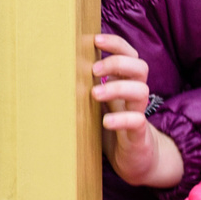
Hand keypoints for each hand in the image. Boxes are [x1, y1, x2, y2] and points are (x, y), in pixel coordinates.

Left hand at [94, 33, 184, 189]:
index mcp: (126, 83)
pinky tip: (105, 122)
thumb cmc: (113, 126)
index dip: (116, 44)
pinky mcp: (138, 135)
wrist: (136, 159)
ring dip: (118, 88)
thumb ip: (90, 85)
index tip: (95, 40)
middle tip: (94, 71)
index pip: (130, 54)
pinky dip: (122, 119)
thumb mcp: (101, 103)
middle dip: (118, 63)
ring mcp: (138, 113)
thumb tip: (59, 65)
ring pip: (141, 91)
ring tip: (95, 94)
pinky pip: (137, 121)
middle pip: (141, 67)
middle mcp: (135, 95)